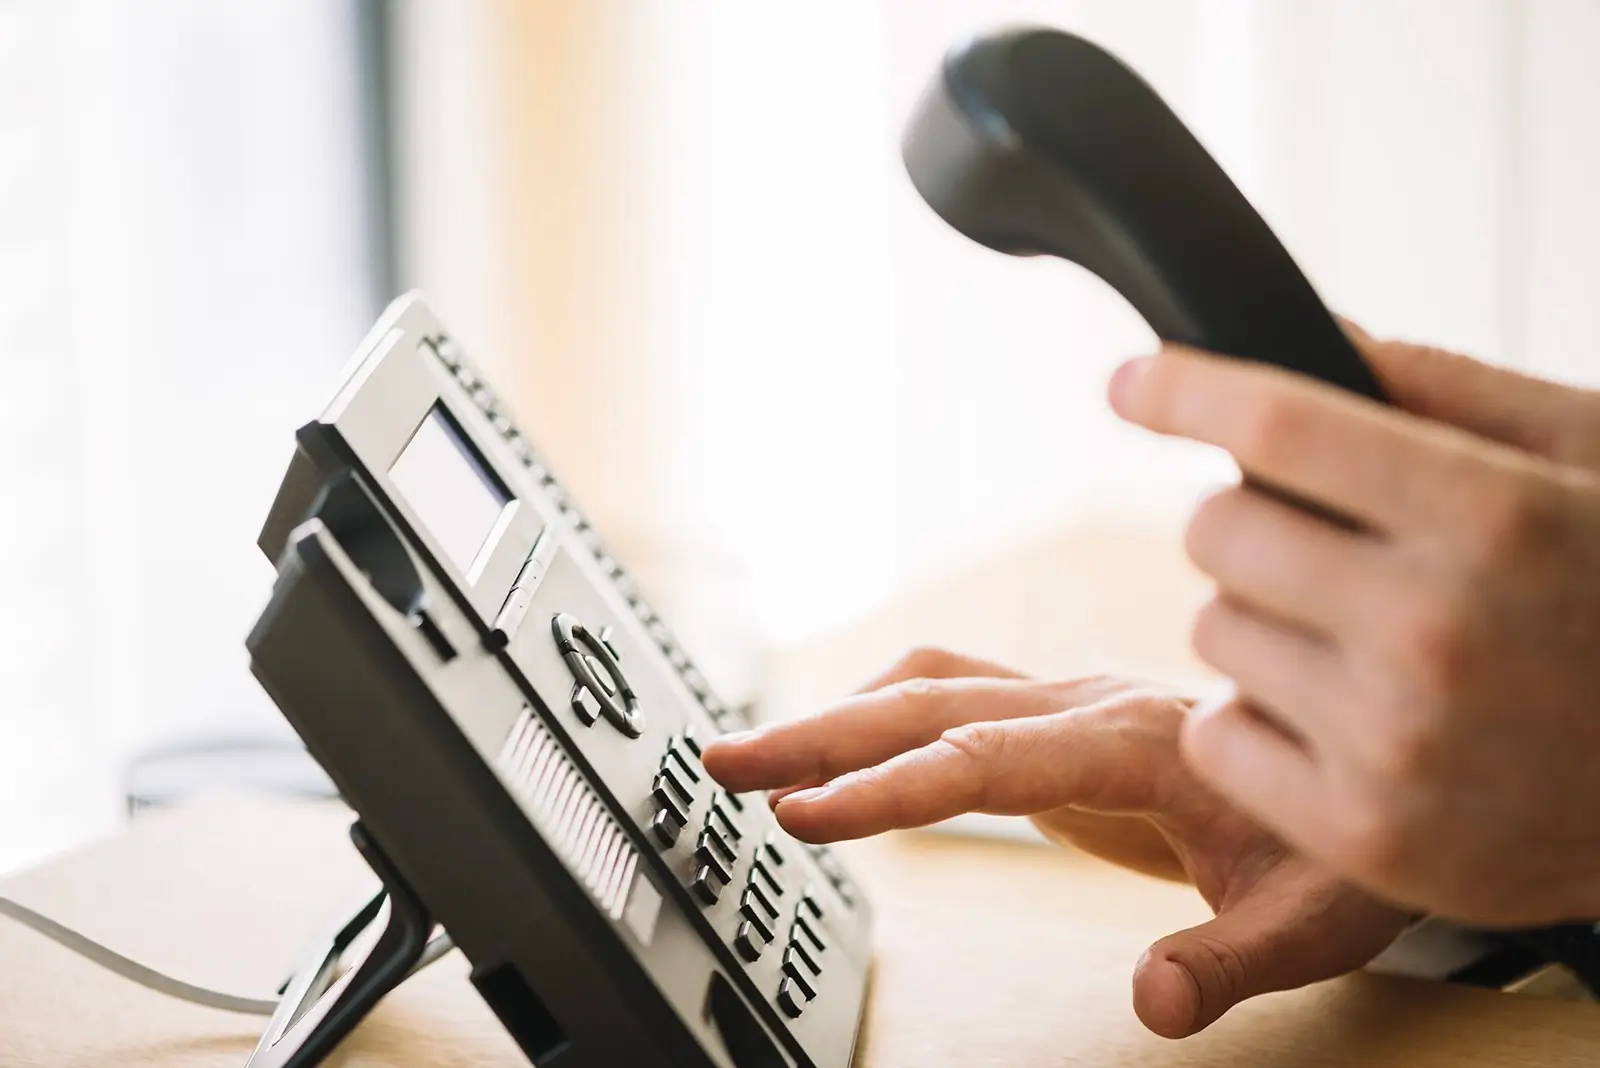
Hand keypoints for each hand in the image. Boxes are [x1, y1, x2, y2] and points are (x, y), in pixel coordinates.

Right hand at [701, 649, 1409, 1038]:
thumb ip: (1229, 959)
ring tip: (754, 753)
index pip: (985, 760)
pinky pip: (957, 697)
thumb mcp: (1315, 917)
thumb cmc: (1346, 843)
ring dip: (839, 714)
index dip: (888, 789)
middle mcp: (1091, 704)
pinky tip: (847, 733)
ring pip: (932, 690)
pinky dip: (887, 711)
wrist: (1374, 764)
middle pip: (932, 704)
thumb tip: (1152, 1005)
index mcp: (1137, 742)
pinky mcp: (1061, 722)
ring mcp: (1071, 704)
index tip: (803, 815)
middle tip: (725, 763)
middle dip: (821, 733)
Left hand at [1110, 324, 1599, 924]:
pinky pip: (1214, 736)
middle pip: (1215, 530)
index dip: (1180, 389)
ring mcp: (1394, 743)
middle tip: (1318, 546)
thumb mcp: (1590, 465)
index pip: (1276, 424)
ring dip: (1260, 623)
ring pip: (1212, 631)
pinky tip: (1337, 720)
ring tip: (1358, 644)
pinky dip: (1254, 722)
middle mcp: (1434, 629)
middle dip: (1251, 522)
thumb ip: (1449, 392)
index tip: (1129, 382)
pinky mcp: (1363, 834)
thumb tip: (1314, 334)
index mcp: (1494, 517)